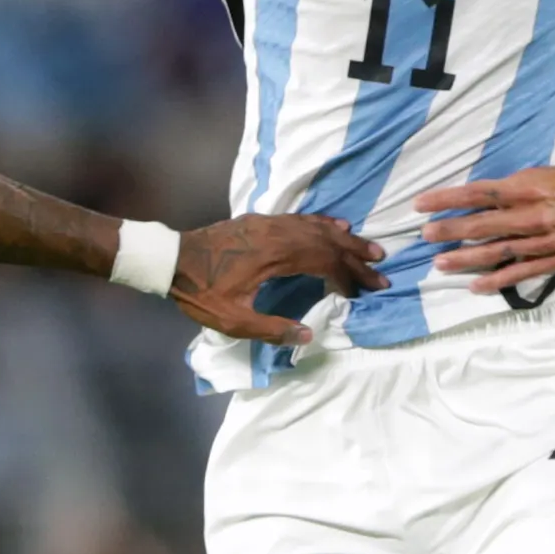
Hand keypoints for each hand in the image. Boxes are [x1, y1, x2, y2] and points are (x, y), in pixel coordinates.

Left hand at [172, 212, 386, 344]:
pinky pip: (301, 218)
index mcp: (274, 257)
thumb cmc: (201, 292)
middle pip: (328, 243)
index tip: (362, 294)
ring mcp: (270, 223)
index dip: (347, 279)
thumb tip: (308, 335)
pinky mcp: (262, 220)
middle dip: (356, 259)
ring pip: (318, 227)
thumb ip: (271, 329)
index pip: (324, 263)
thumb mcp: (233, 320)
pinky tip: (336, 227)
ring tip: (369, 250)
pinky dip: (323, 223)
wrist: (173, 259)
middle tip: (381, 272)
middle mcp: (278, 234)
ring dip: (346, 240)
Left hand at [412, 160, 554, 294]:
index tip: (421, 204)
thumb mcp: (541, 173)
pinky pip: (522, 272)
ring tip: (440, 263)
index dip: (447, 199)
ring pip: (497, 252)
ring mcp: (544, 240)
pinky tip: (475, 286)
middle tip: (425, 235)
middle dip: (450, 230)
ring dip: (466, 258)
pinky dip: (498, 281)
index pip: (477, 193)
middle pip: (482, 224)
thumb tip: (478, 200)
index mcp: (527, 187)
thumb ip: (510, 188)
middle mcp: (533, 215)